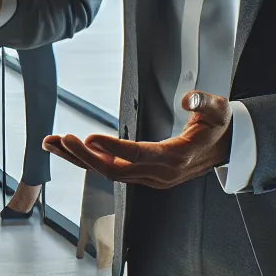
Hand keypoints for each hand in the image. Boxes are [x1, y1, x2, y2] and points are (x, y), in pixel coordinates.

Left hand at [44, 91, 232, 188]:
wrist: (224, 149)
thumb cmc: (217, 128)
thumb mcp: (217, 110)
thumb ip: (204, 102)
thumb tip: (189, 97)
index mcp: (175, 159)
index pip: (138, 155)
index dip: (112, 148)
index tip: (90, 137)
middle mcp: (159, 174)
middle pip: (114, 170)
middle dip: (85, 155)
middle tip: (61, 139)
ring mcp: (149, 178)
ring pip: (108, 172)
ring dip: (78, 159)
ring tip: (51, 144)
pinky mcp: (142, 175)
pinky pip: (111, 170)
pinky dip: (88, 160)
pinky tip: (69, 149)